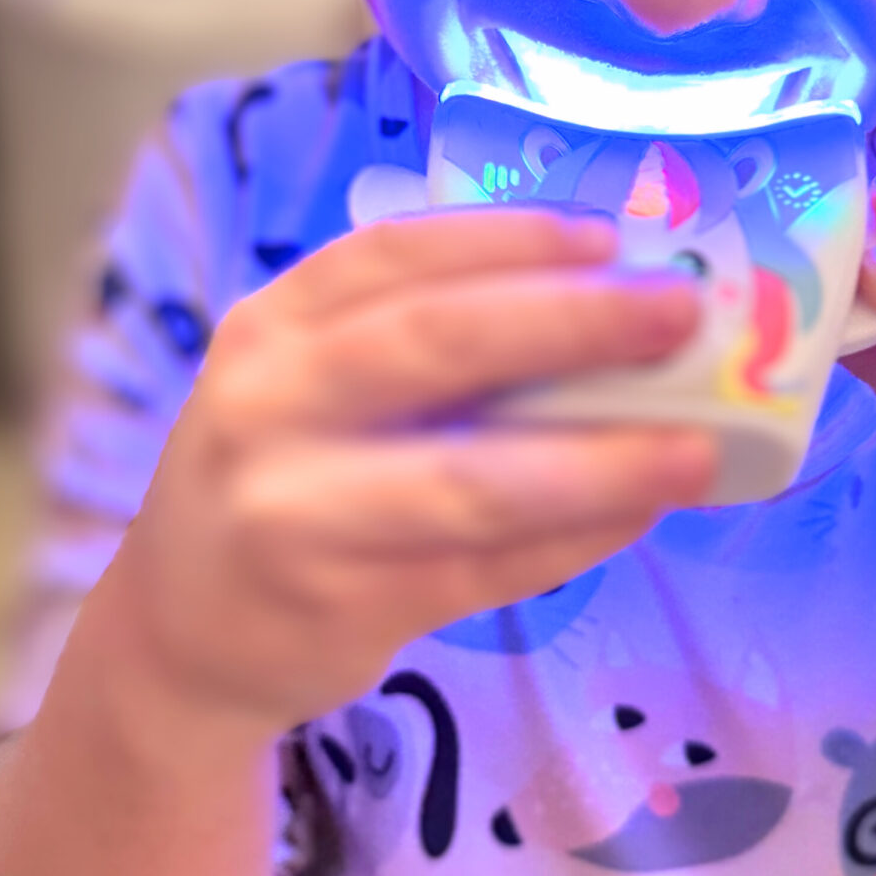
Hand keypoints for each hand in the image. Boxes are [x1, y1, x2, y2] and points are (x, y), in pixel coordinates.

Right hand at [95, 208, 714, 729]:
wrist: (180, 638)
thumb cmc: (284, 480)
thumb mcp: (306, 388)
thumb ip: (416, 344)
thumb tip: (608, 303)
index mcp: (270, 329)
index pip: (392, 254)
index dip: (510, 238)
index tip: (611, 237)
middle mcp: (268, 408)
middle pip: (435, 345)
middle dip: (573, 324)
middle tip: (682, 315)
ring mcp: (297, 516)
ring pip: (472, 479)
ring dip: (600, 460)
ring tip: (695, 447)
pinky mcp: (340, 610)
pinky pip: (484, 569)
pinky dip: (573, 539)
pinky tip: (637, 515)